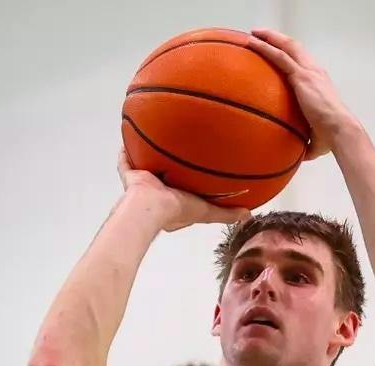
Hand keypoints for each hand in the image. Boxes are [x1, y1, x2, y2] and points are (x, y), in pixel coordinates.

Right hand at [117, 151, 249, 231]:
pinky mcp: (131, 176)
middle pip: (165, 176)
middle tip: (177, 154)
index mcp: (173, 204)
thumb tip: (248, 215)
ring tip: (157, 142)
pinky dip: (126, 153)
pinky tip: (130, 140)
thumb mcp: (207, 212)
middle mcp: (158, 194)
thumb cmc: (177, 210)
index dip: (189, 184)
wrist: (151, 206)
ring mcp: (143, 184)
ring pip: (148, 168)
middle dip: (170, 167)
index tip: (196, 173)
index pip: (183, 192)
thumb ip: (227, 214)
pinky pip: (126, 162)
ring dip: (152, 157)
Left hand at [245, 29, 358, 158]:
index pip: (302, 61)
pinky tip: (252, 42)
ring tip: (254, 33)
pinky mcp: (301, 76)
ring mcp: (308, 71)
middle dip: (277, 38)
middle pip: (294, 47)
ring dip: (270, 37)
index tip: (277, 50)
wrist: (340, 130)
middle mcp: (314, 71)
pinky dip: (265, 47)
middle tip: (261, 35)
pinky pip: (279, 56)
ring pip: (287, 46)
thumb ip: (303, 140)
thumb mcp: (315, 137)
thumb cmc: (331, 137)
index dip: (290, 53)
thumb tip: (296, 155)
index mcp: (319, 81)